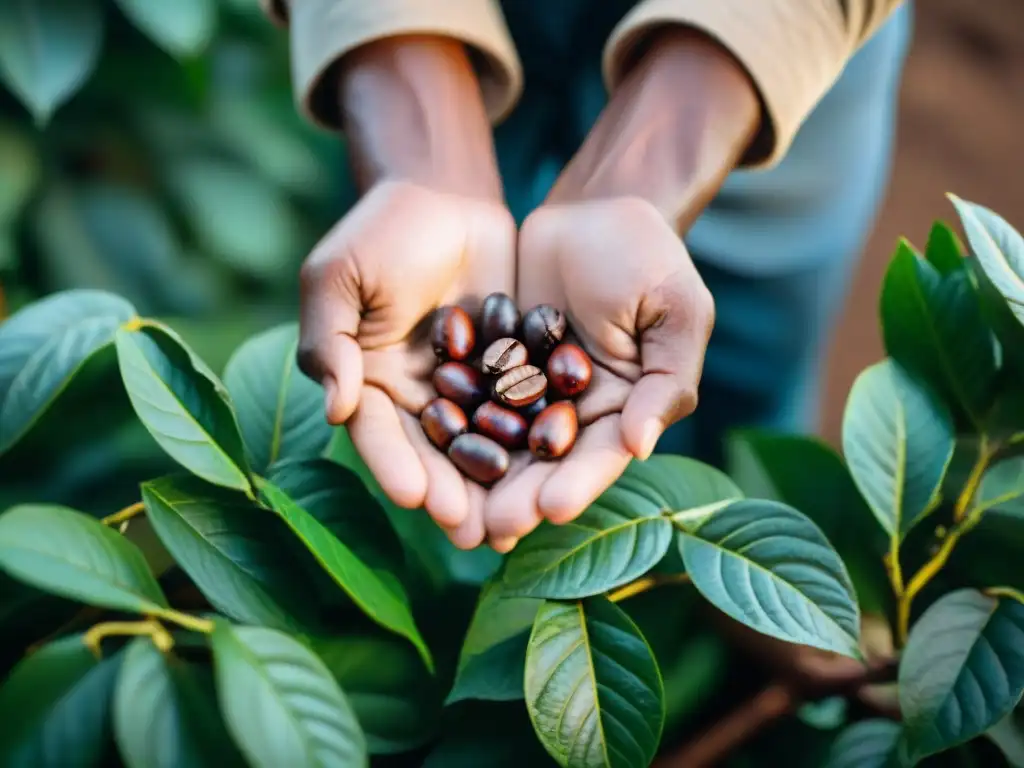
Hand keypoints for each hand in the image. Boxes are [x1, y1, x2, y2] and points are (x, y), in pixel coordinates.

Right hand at [298, 179, 514, 547]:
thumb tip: (334, 407)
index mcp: (365, 383)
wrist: (445, 198)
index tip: (417, 498)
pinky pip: (521, 411)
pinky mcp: (507, 374)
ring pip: (478, 444)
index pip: (377, 434)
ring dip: (494, 485)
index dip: (396, 467)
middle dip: (450, 493)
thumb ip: (328, 338)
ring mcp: (463, 389)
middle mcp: (413, 397)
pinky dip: (534, 441)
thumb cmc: (379, 231)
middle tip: (473, 531)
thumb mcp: (338, 276)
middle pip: (430, 454)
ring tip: (513, 523)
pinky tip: (554, 471)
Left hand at [484, 27, 756, 548]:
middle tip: (490, 527)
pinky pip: (470, 397)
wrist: (596, 209)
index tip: (549, 510)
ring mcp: (530, 390)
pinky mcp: (493, 365)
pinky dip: (451, 422)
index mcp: (623, 409)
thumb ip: (665, 380)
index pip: (601, 457)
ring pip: (502, 441)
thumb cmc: (652, 259)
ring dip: (479, 475)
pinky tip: (426, 446)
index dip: (577, 484)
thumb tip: (640, 446)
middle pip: (545, 464)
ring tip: (451, 507)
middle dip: (519, 495)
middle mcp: (575, 412)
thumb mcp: (677, 313)